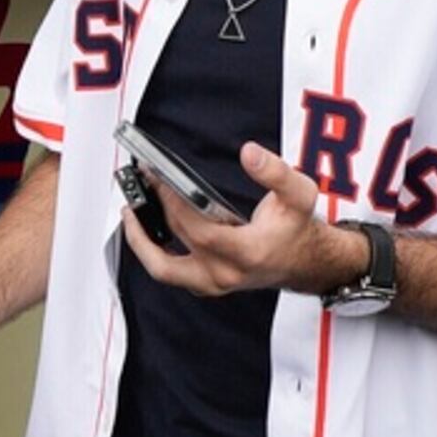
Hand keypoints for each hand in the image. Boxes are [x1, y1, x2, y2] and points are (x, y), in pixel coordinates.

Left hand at [119, 142, 360, 297]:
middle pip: (177, 241)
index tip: (159, 177)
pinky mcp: (206, 283)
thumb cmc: (298, 229)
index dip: (175, 203)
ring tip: (130, 210)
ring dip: (141, 241)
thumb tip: (249, 153)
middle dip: (156, 207)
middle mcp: (225, 273)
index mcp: (247, 252)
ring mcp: (213, 282)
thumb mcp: (299, 194)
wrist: (307, 262)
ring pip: (163, 269)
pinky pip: (168, 272)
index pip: (199, 230)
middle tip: (143, 179)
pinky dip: (152, 251)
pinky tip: (144, 227)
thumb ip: (276, 173)